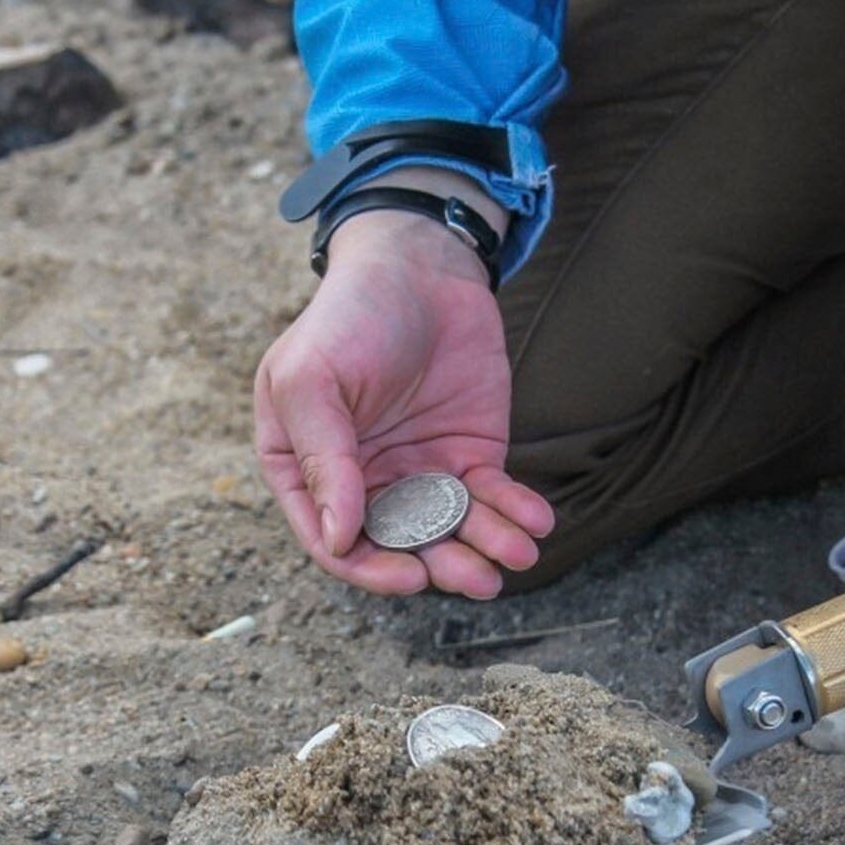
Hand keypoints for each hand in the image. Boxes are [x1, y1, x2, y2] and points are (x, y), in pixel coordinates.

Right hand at [255, 208, 553, 597]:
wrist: (420, 266)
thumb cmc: (349, 316)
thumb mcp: (311, 379)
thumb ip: (322, 458)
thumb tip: (339, 539)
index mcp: (308, 470)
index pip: (333, 541)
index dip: (370, 568)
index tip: (409, 577)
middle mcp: (364, 482)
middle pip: (401, 546)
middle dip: (443, 566)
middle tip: (480, 578)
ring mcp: (420, 472)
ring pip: (453, 530)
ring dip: (487, 548)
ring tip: (520, 553)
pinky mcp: (471, 455)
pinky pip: (493, 498)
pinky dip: (516, 513)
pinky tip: (536, 520)